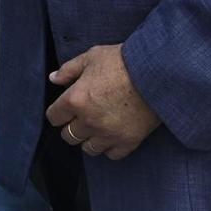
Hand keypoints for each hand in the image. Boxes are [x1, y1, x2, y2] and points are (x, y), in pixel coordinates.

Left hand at [46, 45, 161, 159]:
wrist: (157, 72)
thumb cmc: (123, 61)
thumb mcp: (91, 56)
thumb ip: (69, 69)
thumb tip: (53, 78)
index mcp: (75, 99)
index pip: (54, 117)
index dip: (58, 112)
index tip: (65, 109)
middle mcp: (88, 121)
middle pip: (68, 136)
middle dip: (71, 127)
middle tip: (81, 118)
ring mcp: (108, 134)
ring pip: (88, 149)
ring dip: (89, 139)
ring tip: (97, 128)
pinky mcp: (128, 141)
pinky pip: (111, 154)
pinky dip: (110, 147)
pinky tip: (113, 135)